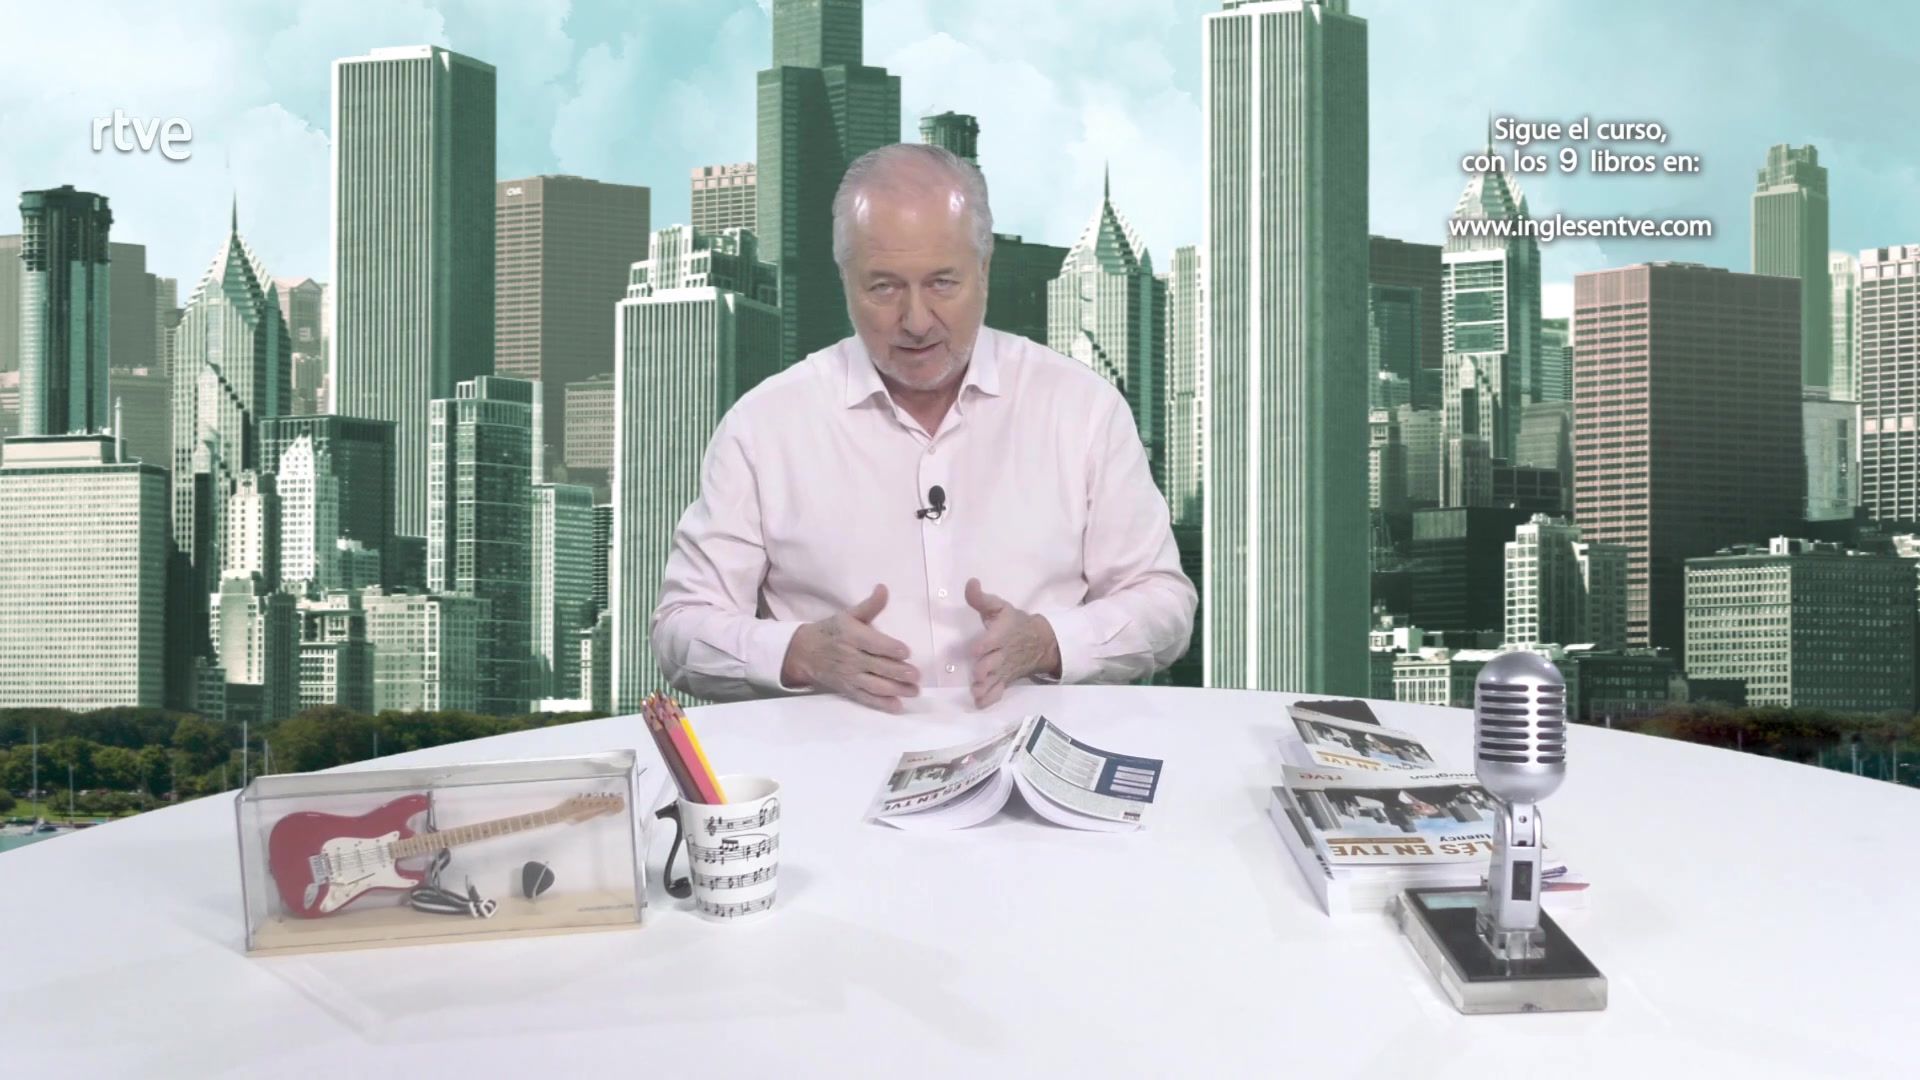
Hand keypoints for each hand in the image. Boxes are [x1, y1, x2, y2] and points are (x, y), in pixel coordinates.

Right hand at [781, 585, 919, 712]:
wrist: (804, 652)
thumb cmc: (832, 631)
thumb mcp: (848, 615)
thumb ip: (870, 605)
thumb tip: (884, 588)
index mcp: (851, 636)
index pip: (872, 643)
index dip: (890, 648)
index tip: (906, 652)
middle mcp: (850, 657)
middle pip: (877, 666)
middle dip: (898, 672)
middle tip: (916, 675)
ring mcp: (849, 676)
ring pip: (874, 685)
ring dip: (895, 690)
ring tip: (914, 691)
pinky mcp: (849, 689)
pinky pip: (866, 698)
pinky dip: (881, 704)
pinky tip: (897, 706)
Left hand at [964, 578, 1061, 707]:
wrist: (1041, 642)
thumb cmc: (1015, 623)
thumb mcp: (1000, 607)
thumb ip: (980, 598)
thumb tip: (970, 582)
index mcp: (1001, 635)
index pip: (992, 640)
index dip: (984, 645)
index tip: (975, 650)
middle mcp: (1002, 654)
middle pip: (993, 663)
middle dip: (985, 669)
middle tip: (978, 674)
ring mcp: (1004, 670)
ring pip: (995, 680)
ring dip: (986, 686)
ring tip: (976, 691)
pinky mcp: (1005, 680)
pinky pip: (998, 691)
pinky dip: (990, 699)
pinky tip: (979, 703)